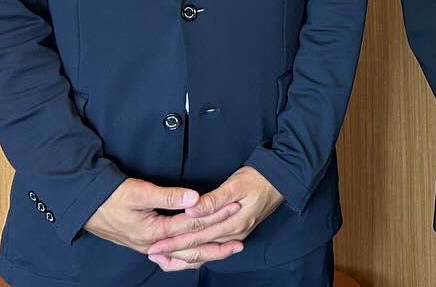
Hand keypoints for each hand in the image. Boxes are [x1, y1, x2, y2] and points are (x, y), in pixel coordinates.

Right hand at [83, 178, 240, 255]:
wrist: (87, 206)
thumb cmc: (112, 197)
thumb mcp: (139, 192)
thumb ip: (169, 196)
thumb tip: (195, 198)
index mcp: (153, 232)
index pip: (191, 225)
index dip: (214, 216)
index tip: (234, 208)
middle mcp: (153, 245)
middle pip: (190, 247)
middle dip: (216, 246)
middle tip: (239, 244)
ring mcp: (149, 247)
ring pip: (182, 255)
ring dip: (205, 253)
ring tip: (226, 252)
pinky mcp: (147, 244)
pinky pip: (171, 257)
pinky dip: (187, 258)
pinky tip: (198, 257)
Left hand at [145, 166, 282, 270]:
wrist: (283, 179)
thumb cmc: (259, 178)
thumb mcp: (236, 184)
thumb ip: (214, 200)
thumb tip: (191, 211)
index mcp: (233, 223)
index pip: (197, 235)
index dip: (174, 241)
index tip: (155, 244)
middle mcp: (234, 234)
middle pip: (199, 248)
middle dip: (174, 252)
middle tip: (152, 253)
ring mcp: (237, 235)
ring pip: (206, 252)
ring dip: (183, 256)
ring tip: (163, 258)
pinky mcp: (237, 232)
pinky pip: (214, 249)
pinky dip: (198, 254)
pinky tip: (186, 255)